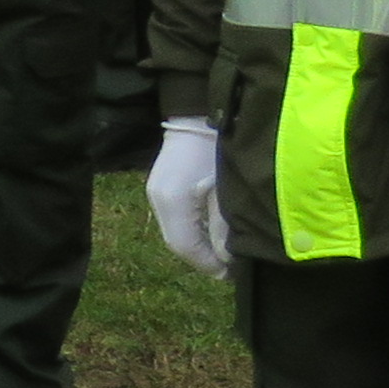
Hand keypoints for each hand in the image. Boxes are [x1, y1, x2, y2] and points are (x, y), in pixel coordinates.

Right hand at [145, 114, 229, 279]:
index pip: (185, 247)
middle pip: (177, 242)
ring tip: (224, 250)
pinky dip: (194, 228)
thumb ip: (224, 228)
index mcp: (173, 201)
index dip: (208, 265)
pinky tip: (212, 228)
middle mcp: (158, 199)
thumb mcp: (227, 191)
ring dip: (199, 244)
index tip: (232, 274)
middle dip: (204, 258)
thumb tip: (225, 260)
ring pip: (176, 231)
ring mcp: (156, 192)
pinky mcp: (161, 185)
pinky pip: (176, 218)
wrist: (200, 112)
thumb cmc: (219, 148)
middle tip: (231, 266)